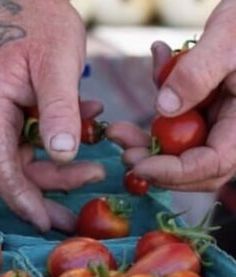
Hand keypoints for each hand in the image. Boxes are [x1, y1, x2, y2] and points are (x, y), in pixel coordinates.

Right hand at [0, 0, 103, 231]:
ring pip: (20, 158)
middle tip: (83, 209)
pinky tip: (87, 123)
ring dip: (58, 166)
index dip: (23, 199)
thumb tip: (64, 156)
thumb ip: (60, 110)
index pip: (0, 167)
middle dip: (47, 190)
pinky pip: (26, 139)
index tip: (48, 222)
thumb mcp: (56, 64)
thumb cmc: (39, 21)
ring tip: (99, 163)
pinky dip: (56, 140)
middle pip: (10, 169)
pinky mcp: (3, 110)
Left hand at [108, 1, 235, 191]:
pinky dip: (157, 116)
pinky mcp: (205, 112)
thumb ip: (197, 73)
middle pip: (198, 168)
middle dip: (158, 166)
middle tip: (124, 153)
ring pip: (183, 150)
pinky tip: (142, 99)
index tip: (140, 165)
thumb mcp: (226, 40)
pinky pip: (176, 125)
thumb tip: (165, 109)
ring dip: (148, 147)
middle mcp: (234, 128)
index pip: (215, 163)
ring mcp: (220, 122)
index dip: (176, 172)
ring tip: (118, 132)